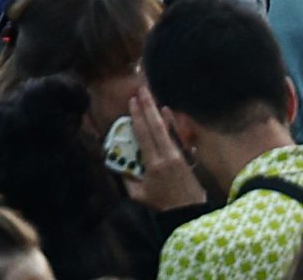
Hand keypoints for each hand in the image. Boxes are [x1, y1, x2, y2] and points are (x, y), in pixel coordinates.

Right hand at [123, 86, 204, 210]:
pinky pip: (177, 135)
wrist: (188, 212)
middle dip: (148, 107)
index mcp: (153, 163)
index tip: (132, 102)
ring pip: (167, 128)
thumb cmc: (161, 204)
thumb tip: (114, 163)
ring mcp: (178, 154)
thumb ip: (126, 178)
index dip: (137, 117)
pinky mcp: (186, 156)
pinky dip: (172, 122)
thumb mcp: (138, 195)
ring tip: (151, 96)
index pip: (143, 135)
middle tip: (141, 90)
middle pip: (156, 126)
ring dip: (158, 111)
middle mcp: (166, 155)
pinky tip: (168, 112)